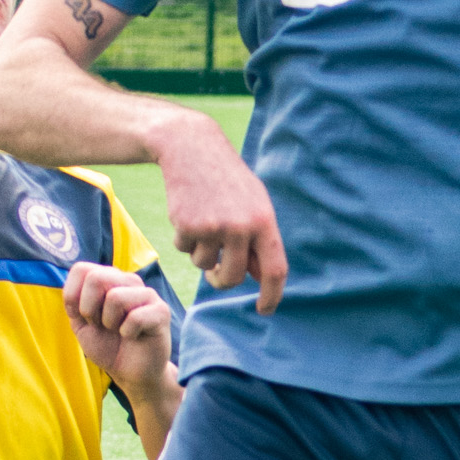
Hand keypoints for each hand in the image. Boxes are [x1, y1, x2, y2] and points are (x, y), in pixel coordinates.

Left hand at [64, 261, 174, 398]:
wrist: (131, 373)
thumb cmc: (108, 346)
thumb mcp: (80, 323)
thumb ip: (73, 301)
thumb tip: (75, 284)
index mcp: (109, 279)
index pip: (82, 269)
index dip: (73, 296)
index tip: (84, 317)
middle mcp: (129, 281)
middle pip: (96, 277)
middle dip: (89, 309)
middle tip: (101, 325)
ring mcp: (147, 294)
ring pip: (115, 297)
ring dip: (109, 323)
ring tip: (118, 331)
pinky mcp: (161, 311)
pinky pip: (135, 317)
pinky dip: (127, 333)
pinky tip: (134, 337)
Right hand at [153, 110, 288, 312]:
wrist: (192, 149)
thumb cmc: (227, 180)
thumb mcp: (254, 204)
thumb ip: (259, 240)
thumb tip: (261, 279)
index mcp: (264, 222)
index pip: (275, 270)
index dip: (272, 295)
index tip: (264, 310)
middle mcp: (240, 227)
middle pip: (234, 278)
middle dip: (222, 282)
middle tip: (216, 276)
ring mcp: (212, 227)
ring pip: (205, 265)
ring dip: (202, 255)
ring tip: (204, 225)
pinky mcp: (187, 226)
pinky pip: (185, 250)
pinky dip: (185, 240)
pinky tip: (188, 214)